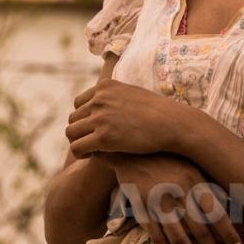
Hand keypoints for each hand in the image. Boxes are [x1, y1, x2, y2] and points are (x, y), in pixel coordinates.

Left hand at [66, 80, 186, 156]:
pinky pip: (77, 147)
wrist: (173, 124)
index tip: (95, 129)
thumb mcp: (133, 94)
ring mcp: (100, 117)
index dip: (85, 118)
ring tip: (92, 150)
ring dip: (79, 142)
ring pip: (71, 133)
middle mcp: (99, 99)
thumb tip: (105, 105)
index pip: (78, 103)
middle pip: (73, 118)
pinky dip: (82, 154)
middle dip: (82, 132)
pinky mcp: (103, 137)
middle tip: (94, 143)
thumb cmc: (158, 113)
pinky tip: (93, 156)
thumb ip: (116, 97)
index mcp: (105, 86)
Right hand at [102, 153, 242, 243]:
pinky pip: (157, 238)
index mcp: (194, 180)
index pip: (216, 212)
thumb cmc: (170, 159)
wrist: (133, 151)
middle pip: (199, 230)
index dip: (228, 233)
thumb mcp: (193, 166)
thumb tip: (233, 209)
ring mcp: (158, 204)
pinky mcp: (143, 211)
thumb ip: (210, 186)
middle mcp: (178, 194)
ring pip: (179, 239)